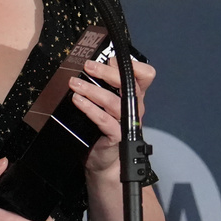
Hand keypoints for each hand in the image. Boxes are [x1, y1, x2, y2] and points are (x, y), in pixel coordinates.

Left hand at [74, 56, 154, 178]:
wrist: (103, 160)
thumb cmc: (104, 129)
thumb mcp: (106, 104)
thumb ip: (105, 85)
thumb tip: (91, 65)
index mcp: (135, 96)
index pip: (145, 75)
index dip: (133, 65)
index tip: (112, 60)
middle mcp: (135, 108)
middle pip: (129, 84)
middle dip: (107, 73)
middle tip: (88, 66)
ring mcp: (127, 123)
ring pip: (114, 102)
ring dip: (92, 90)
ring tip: (75, 84)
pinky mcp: (117, 136)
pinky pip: (104, 120)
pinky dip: (90, 109)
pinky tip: (78, 101)